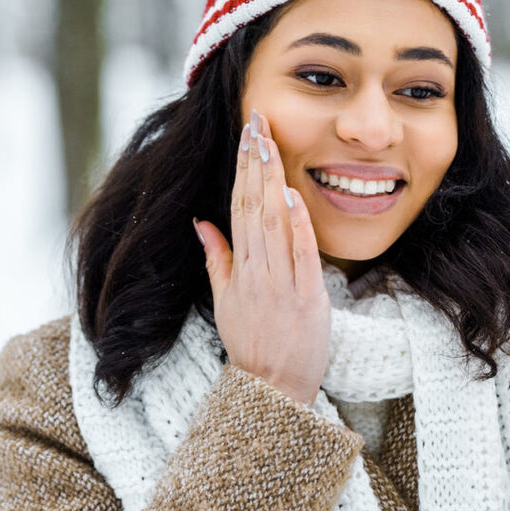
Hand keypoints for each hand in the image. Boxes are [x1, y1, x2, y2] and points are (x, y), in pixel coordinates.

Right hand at [193, 110, 329, 405]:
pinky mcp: (307, 298)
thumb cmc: (251, 344)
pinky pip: (301, 256)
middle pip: (254, 206)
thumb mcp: (224, 300)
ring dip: (271, 183)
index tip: (247, 135)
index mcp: (238, 269)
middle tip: (257, 122)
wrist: (272, 388)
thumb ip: (216, 258)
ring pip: (273, 224)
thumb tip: (202, 222)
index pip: (238, 207)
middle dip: (255, 162)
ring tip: (269, 144)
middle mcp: (256, 271)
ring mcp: (280, 284)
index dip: (243, 170)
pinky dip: (296, 226)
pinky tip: (292, 196)